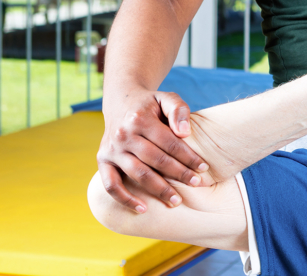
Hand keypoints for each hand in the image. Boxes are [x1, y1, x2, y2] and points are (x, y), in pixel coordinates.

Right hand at [97, 90, 209, 212]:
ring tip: (176, 201)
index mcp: (140, 119)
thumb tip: (185, 133)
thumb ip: (178, 110)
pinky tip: (143, 209)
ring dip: (158, 190)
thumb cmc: (150, 104)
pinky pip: (110, 185)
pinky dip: (125, 199)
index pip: (169, 142)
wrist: (121, 101)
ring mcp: (111, 149)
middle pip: (155, 160)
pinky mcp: (102, 161)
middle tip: (196, 184)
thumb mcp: (166, 97)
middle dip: (178, 174)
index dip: (188, 156)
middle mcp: (123, 134)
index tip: (203, 168)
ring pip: (137, 174)